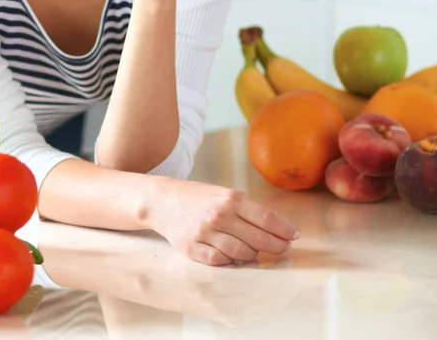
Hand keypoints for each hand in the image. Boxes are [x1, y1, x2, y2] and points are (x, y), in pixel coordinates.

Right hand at [148, 178, 299, 266]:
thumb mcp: (222, 194)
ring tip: (254, 250)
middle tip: (283, 248)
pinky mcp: (193, 248)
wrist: (162, 200)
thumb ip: (247, 209)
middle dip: (276, 246)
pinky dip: (231, 261)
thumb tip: (278, 228)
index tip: (294, 235)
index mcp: (230, 198)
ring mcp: (205, 232)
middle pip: (259, 239)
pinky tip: (233, 255)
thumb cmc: (197, 197)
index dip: (284, 229)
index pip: (267, 218)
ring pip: (242, 253)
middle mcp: (219, 215)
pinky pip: (221, 262)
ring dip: (253, 254)